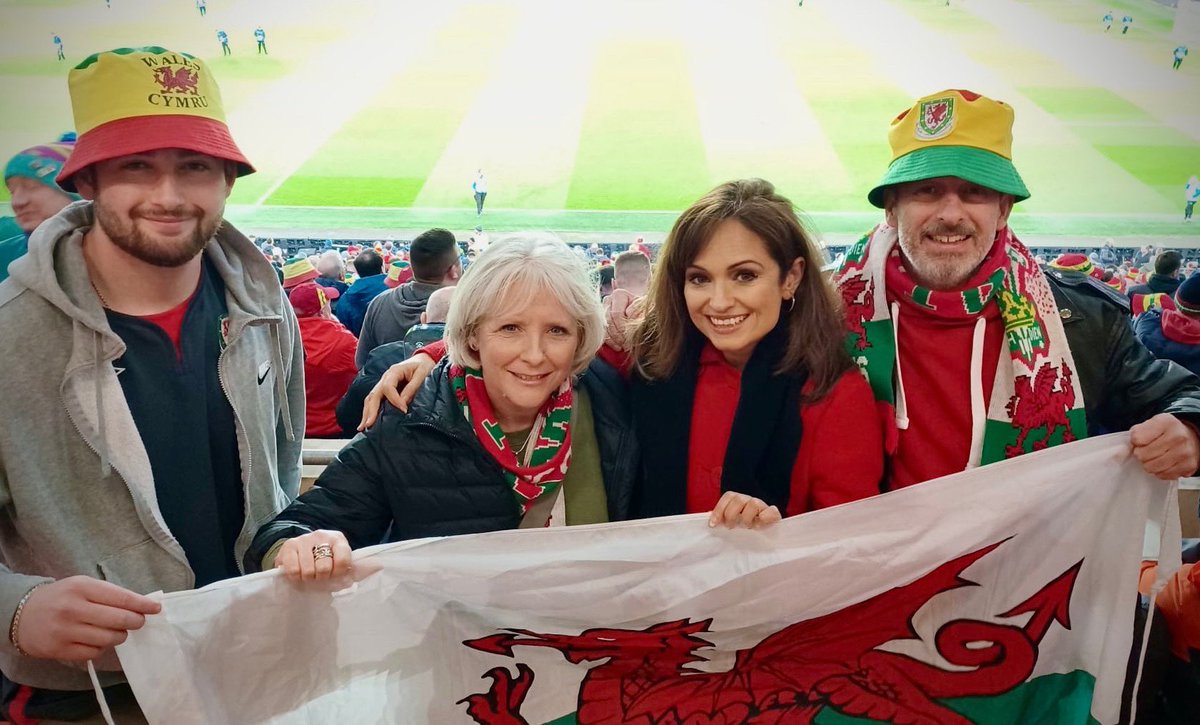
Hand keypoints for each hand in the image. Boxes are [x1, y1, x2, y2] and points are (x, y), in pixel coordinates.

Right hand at [14, 576, 160, 661]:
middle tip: (138, 621)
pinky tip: (97, 640)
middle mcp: (73, 609)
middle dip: (135, 621)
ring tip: (117, 631)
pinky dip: (102, 647)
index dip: (142, 605)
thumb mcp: (82, 586)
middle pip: (119, 620)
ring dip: (120, 636)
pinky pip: (94, 652)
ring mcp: (65, 631)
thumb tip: (141, 605)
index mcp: (81, 588)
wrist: (22, 615)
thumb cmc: (61, 597)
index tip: (156, 608)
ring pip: (109, 639)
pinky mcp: (60, 650)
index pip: (121, 598)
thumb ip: (109, 594)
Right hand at [275, 530, 354, 588]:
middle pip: (324, 567)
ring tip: (309, 576)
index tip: (334, 576)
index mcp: (338, 539)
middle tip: (319, 577)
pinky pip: (293, 570)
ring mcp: (304, 539)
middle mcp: (322, 535)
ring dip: (308, 579)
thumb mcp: (342, 566)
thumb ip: (359, 569)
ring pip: (308, 570)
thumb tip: (379, 565)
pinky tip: (298, 574)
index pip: (343, 560)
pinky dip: (295, 578)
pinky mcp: (289, 545)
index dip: (338, 574)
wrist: (299, 555)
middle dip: (321, 578)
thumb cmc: (324, 563)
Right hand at [358, 353, 436, 429]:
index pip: (388, 387)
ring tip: (362, 427)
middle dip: (370, 410)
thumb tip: (403, 403)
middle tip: (368, 425)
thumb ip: (412, 388)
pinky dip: (370, 411)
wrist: (424, 360)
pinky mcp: (385, 391)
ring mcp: (383, 384)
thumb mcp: (422, 374)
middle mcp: (385, 378)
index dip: (394, 400)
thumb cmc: (424, 366)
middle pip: (374, 394)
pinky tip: (367, 422)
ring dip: (366, 413)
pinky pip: (375, 401)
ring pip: (371, 399)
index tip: (404, 410)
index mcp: (394, 372)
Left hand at [708, 491, 781, 529]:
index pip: (728, 497)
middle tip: (731, 527)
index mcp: (739, 500)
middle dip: (731, 515)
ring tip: (747, 528)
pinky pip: (771, 511)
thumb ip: (721, 518)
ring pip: (753, 503)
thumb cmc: (746, 528)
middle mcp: (750, 500)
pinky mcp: (774, 513)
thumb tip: (707, 517)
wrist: (768, 534)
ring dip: (747, 518)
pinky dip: (764, 518)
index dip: (719, 509)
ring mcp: (763, 506)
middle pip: (738, 499)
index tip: (713, 524)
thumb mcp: (732, 523)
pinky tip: (759, 526)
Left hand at [1130, 414, 1199, 479]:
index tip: (1140, 440)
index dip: (1135, 441)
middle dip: (1141, 454)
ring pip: (1151, 467)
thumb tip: (1124, 448)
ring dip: (1148, 464)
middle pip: (1143, 455)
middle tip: (1146, 451)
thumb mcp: (1151, 424)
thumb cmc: (1165, 432)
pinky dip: (1160, 472)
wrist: (1191, 438)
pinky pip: (1163, 475)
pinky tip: (1163, 464)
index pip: (1137, 438)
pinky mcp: (1189, 466)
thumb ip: (1136, 432)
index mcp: (1166, 422)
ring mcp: (1185, 453)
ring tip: (1153, 458)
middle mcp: (1178, 437)